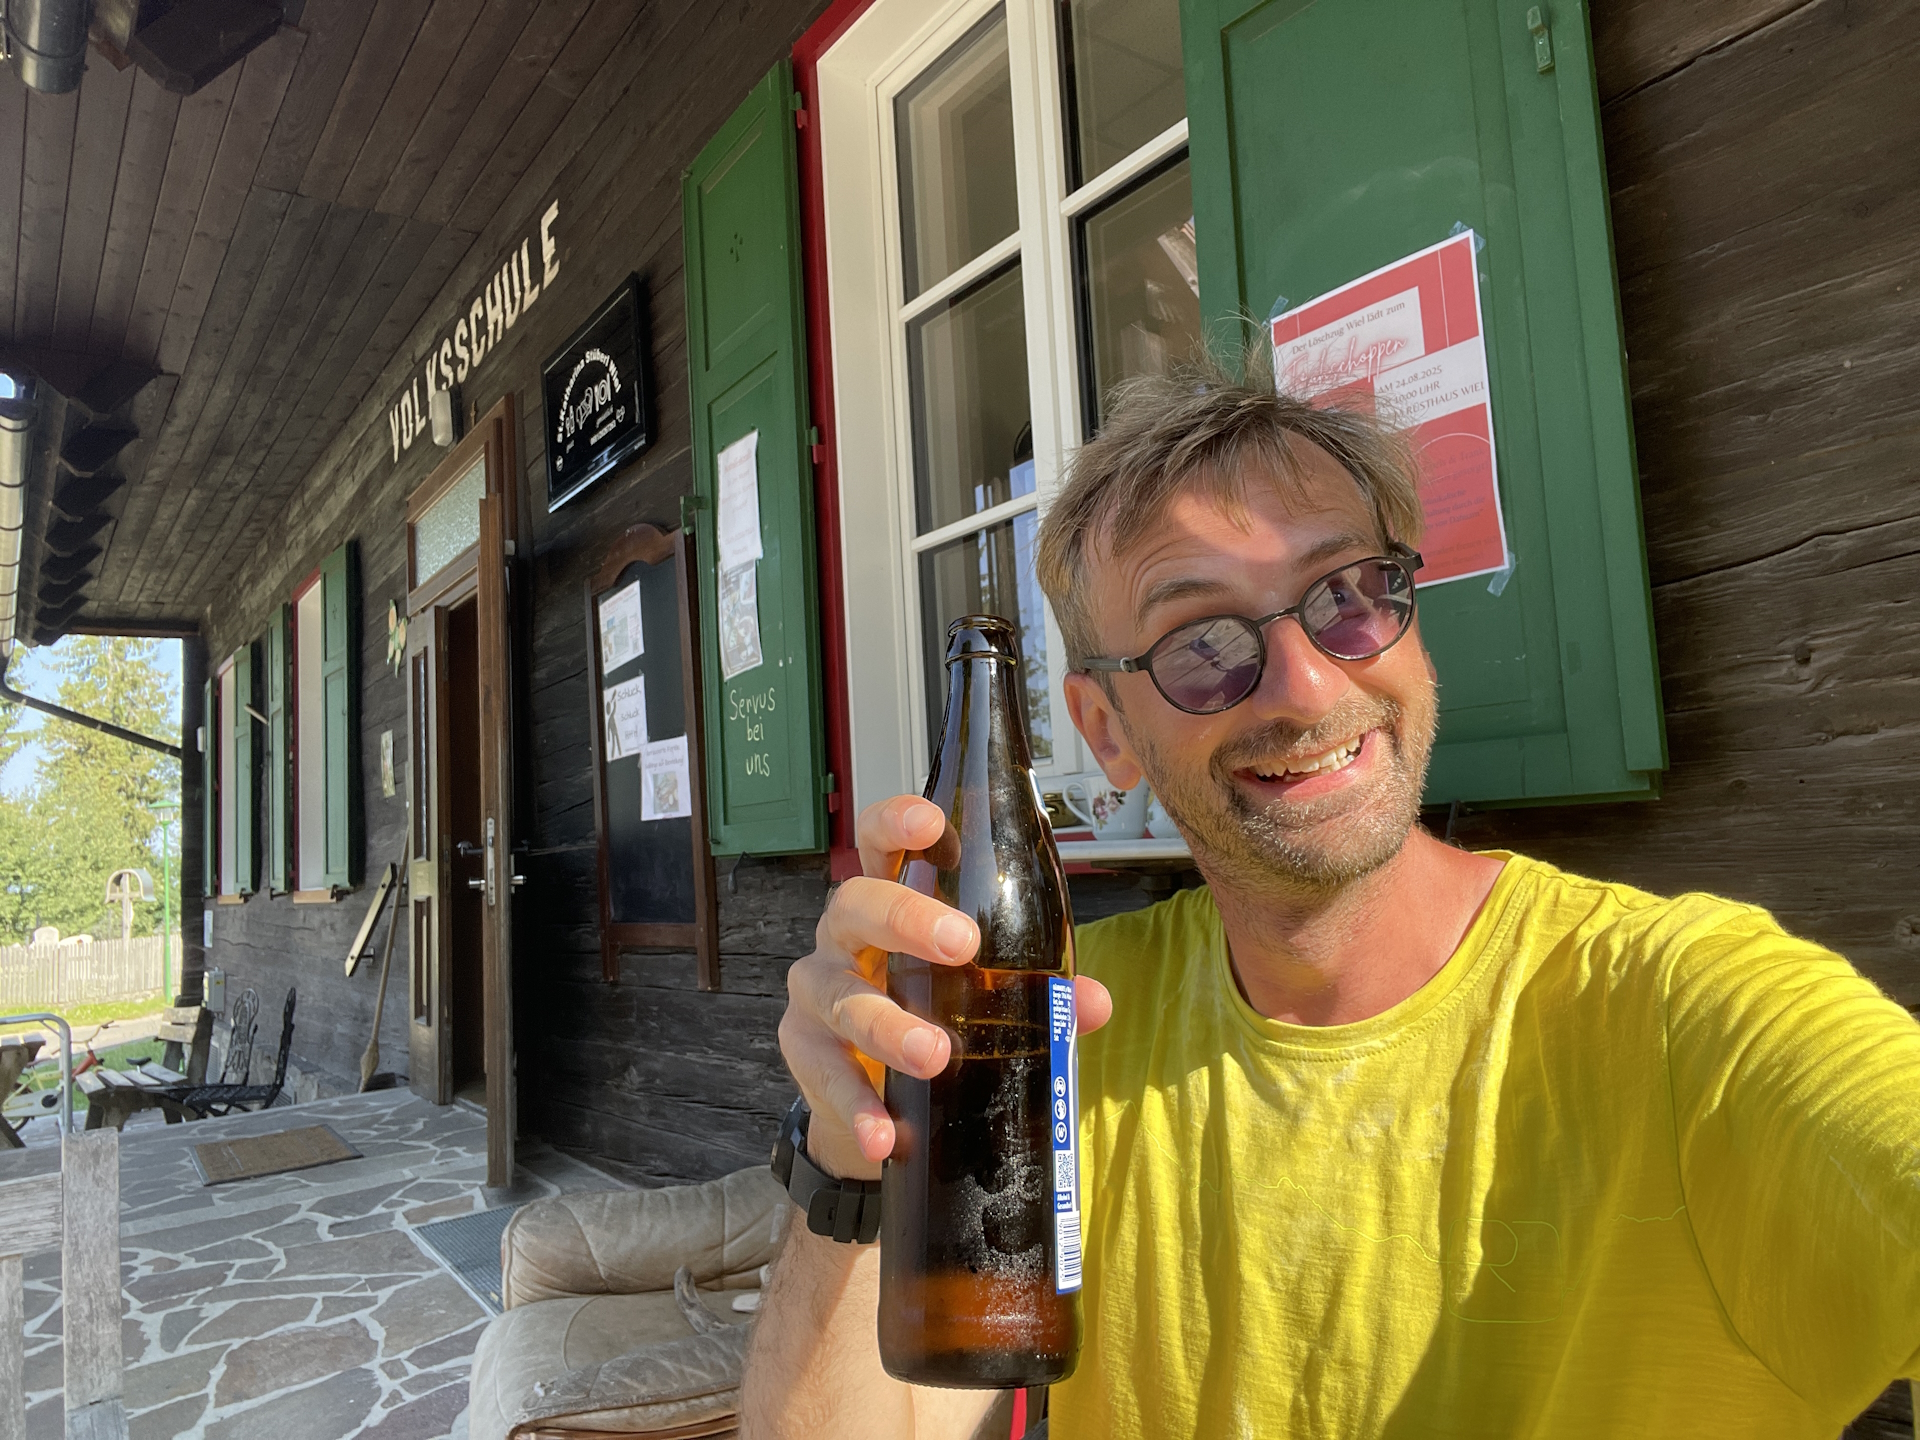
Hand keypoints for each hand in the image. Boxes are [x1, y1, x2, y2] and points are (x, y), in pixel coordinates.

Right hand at [780, 795, 1113, 1180]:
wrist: (870, 1100)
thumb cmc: (932, 1017)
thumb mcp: (983, 1000)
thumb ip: (1037, 996)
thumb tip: (1092, 1002)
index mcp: (888, 905)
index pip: (881, 844)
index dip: (897, 822)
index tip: (931, 821)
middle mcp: (844, 938)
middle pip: (857, 905)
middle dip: (906, 918)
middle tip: (961, 946)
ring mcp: (817, 992)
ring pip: (842, 995)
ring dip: (888, 1026)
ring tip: (934, 1055)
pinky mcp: (803, 1051)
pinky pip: (825, 1073)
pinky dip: (858, 1106)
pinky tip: (884, 1134)